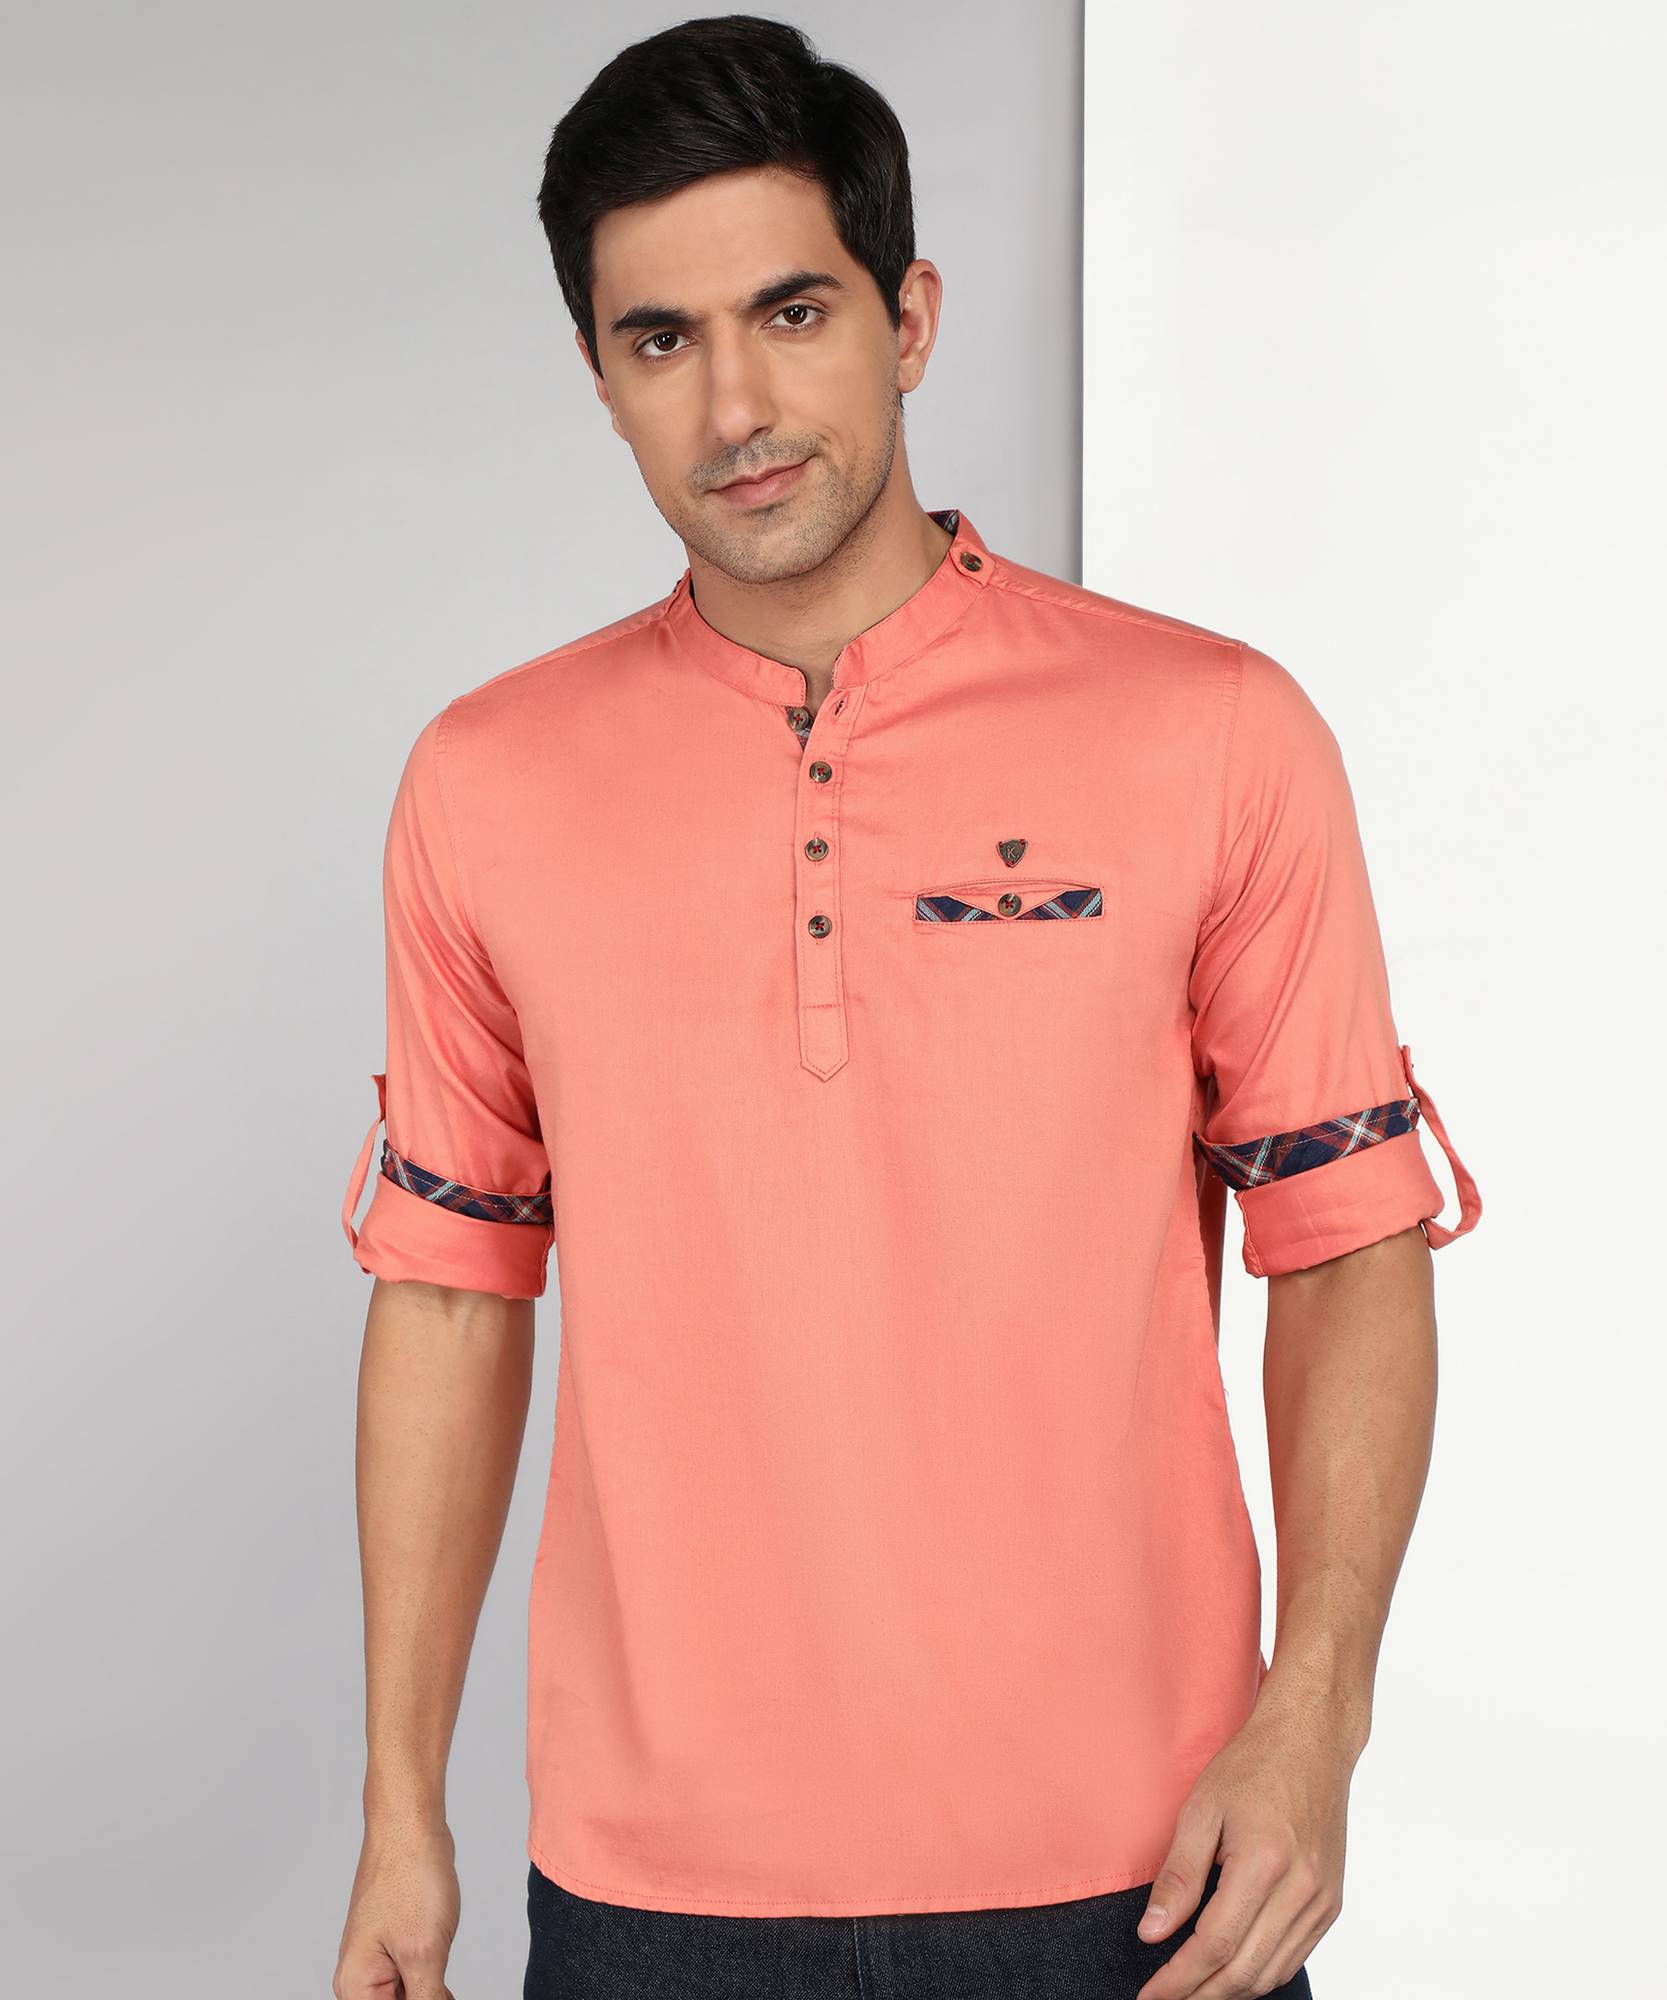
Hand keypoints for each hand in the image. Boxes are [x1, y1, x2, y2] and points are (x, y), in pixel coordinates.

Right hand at [333, 1817, 460, 1999]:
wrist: (411, 1827)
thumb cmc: (409, 1877)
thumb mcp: (424, 1953)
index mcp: (356, 1987)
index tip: (438, 1990)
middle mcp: (360, 1979)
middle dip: (426, 1998)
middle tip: (438, 1968)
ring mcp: (377, 1962)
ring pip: (409, 1996)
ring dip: (431, 1992)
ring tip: (437, 1949)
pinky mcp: (396, 1946)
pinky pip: (414, 1979)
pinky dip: (432, 1979)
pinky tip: (443, 1962)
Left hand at [1133, 1686, 1356, 1997]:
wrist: (1311, 1740)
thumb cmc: (1252, 1765)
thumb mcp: (1201, 1808)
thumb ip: (1178, 1875)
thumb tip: (1152, 1933)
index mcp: (1265, 1863)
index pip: (1215, 1945)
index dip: (1178, 1979)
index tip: (1148, 1995)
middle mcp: (1301, 1890)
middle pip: (1245, 1971)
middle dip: (1200, 1994)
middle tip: (1163, 1998)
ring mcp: (1322, 1900)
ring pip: (1271, 1972)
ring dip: (1229, 1991)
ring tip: (1191, 1989)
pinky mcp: (1331, 1903)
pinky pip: (1293, 1956)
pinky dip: (1260, 1973)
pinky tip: (1231, 1970)